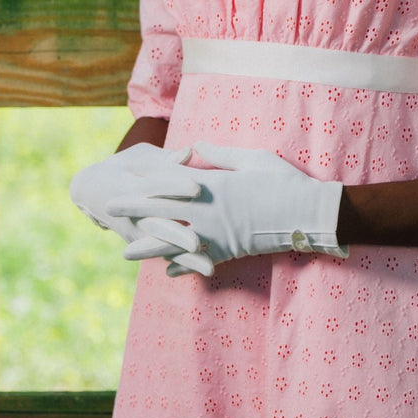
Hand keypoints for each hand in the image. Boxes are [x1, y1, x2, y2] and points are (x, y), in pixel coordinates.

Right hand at [68, 143, 212, 274]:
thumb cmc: (121, 167)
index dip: (174, 186)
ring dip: (183, 258)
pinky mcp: (142, 244)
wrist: (90, 192)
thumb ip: (164, 159)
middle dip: (177, 234)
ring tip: (207, 267)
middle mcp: (132, 213)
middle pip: (157, 224)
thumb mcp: (138, 158)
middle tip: (196, 242)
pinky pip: (165, 256)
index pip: (154, 185)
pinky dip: (183, 264)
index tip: (197, 187)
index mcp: (130, 185)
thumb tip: (189, 153)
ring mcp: (136, 232)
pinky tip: (206, 270)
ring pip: (162, 247)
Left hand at [107, 143, 346, 272]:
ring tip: (124, 253)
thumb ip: (218, 153)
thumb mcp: (251, 158)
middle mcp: (207, 212)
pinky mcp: (229, 252)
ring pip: (174, 243)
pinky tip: (166, 272)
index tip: (123, 175)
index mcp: (211, 185)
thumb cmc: (283, 180)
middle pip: (162, 212)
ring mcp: (216, 235)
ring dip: (148, 247)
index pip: (168, 181)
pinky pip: (200, 261)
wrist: (309, 214)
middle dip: (133, 211)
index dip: (143, 179)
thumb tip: (193, 145)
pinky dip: (182, 266)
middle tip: (107, 211)